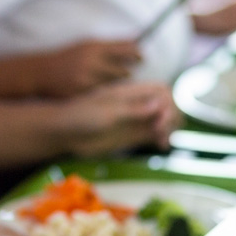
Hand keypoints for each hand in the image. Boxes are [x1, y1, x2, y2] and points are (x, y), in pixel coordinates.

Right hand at [35, 40, 141, 97]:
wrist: (42, 73)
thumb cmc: (67, 57)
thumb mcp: (86, 45)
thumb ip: (110, 44)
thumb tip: (135, 41)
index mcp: (94, 47)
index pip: (125, 49)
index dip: (137, 54)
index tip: (142, 57)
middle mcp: (91, 62)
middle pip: (123, 70)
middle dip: (129, 72)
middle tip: (131, 74)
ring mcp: (87, 79)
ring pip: (114, 85)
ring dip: (119, 85)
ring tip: (120, 84)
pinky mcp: (82, 93)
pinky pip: (103, 96)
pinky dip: (107, 95)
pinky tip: (108, 94)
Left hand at [58, 81, 180, 155]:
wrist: (64, 133)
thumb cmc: (80, 116)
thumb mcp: (107, 112)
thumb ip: (132, 109)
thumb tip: (159, 103)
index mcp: (130, 92)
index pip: (161, 90)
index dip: (168, 102)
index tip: (160, 118)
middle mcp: (136, 104)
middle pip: (166, 105)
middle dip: (171, 116)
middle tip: (160, 131)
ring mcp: (134, 120)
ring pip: (163, 120)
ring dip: (169, 128)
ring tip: (162, 140)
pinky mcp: (131, 135)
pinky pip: (153, 134)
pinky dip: (162, 138)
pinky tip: (161, 145)